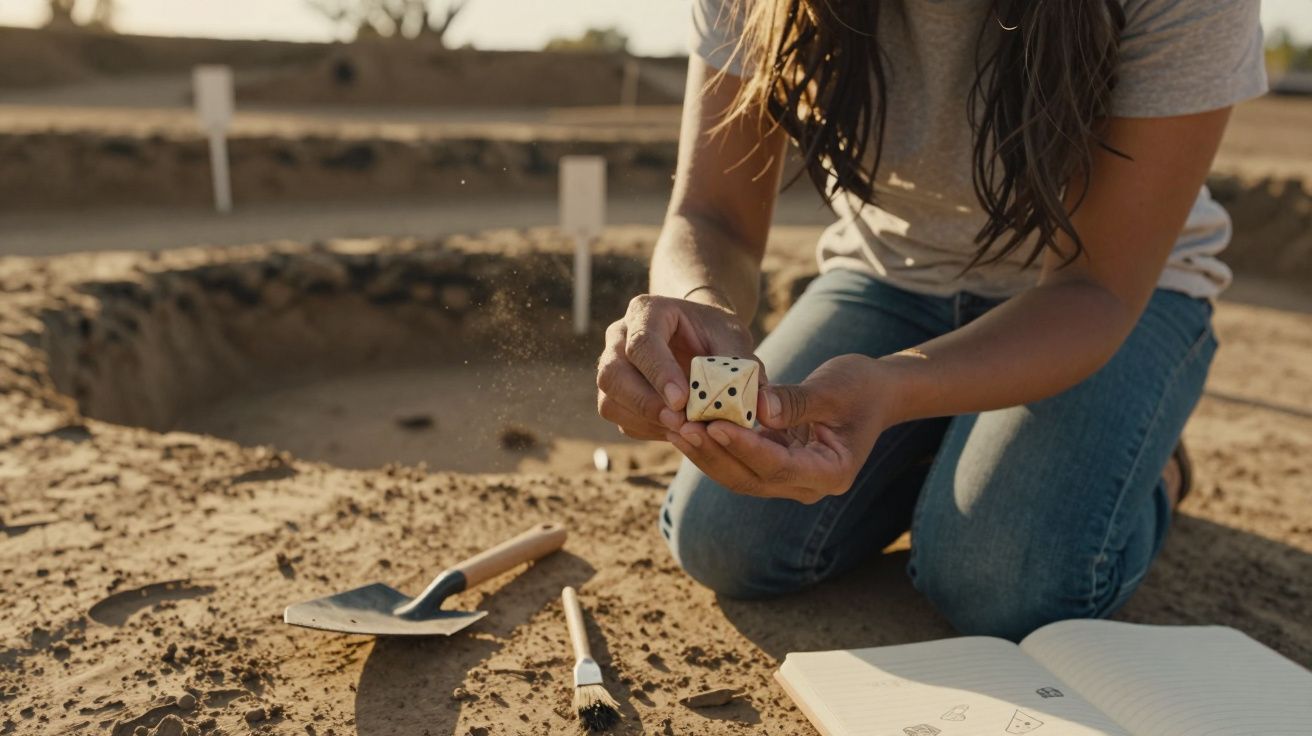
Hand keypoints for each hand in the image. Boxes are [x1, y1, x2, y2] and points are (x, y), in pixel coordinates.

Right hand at [596, 294, 758, 439]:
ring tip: (684, 430)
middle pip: (612, 373)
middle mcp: (619, 336)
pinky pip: (621, 418)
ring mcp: (612, 366)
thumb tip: (762, 406)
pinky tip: (677, 430)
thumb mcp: (733, 338)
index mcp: (645, 312)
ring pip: (610, 400)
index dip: (659, 374)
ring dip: (645, 421)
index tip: (682, 401)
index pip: (642, 343)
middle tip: (681, 423)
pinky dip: (648, 430)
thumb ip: (743, 366)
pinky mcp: (616, 394)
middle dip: (645, 403)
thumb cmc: (715, 332)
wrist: (699, 336)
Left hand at [665, 354, 895, 503]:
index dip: (745, 447)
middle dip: (712, 452)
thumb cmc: (860, 388)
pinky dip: (711, 444)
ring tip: (672, 424)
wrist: (874, 394)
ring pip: (736, 474)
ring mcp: (787, 479)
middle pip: (750, 478)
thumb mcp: (834, 389)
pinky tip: (683, 424)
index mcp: (831, 473)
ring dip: (703, 451)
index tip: (715, 425)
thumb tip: (759, 408)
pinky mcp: (772, 465)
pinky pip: (735, 460)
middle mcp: (807, 486)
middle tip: (679, 426)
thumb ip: (797, 401)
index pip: (779, 466)